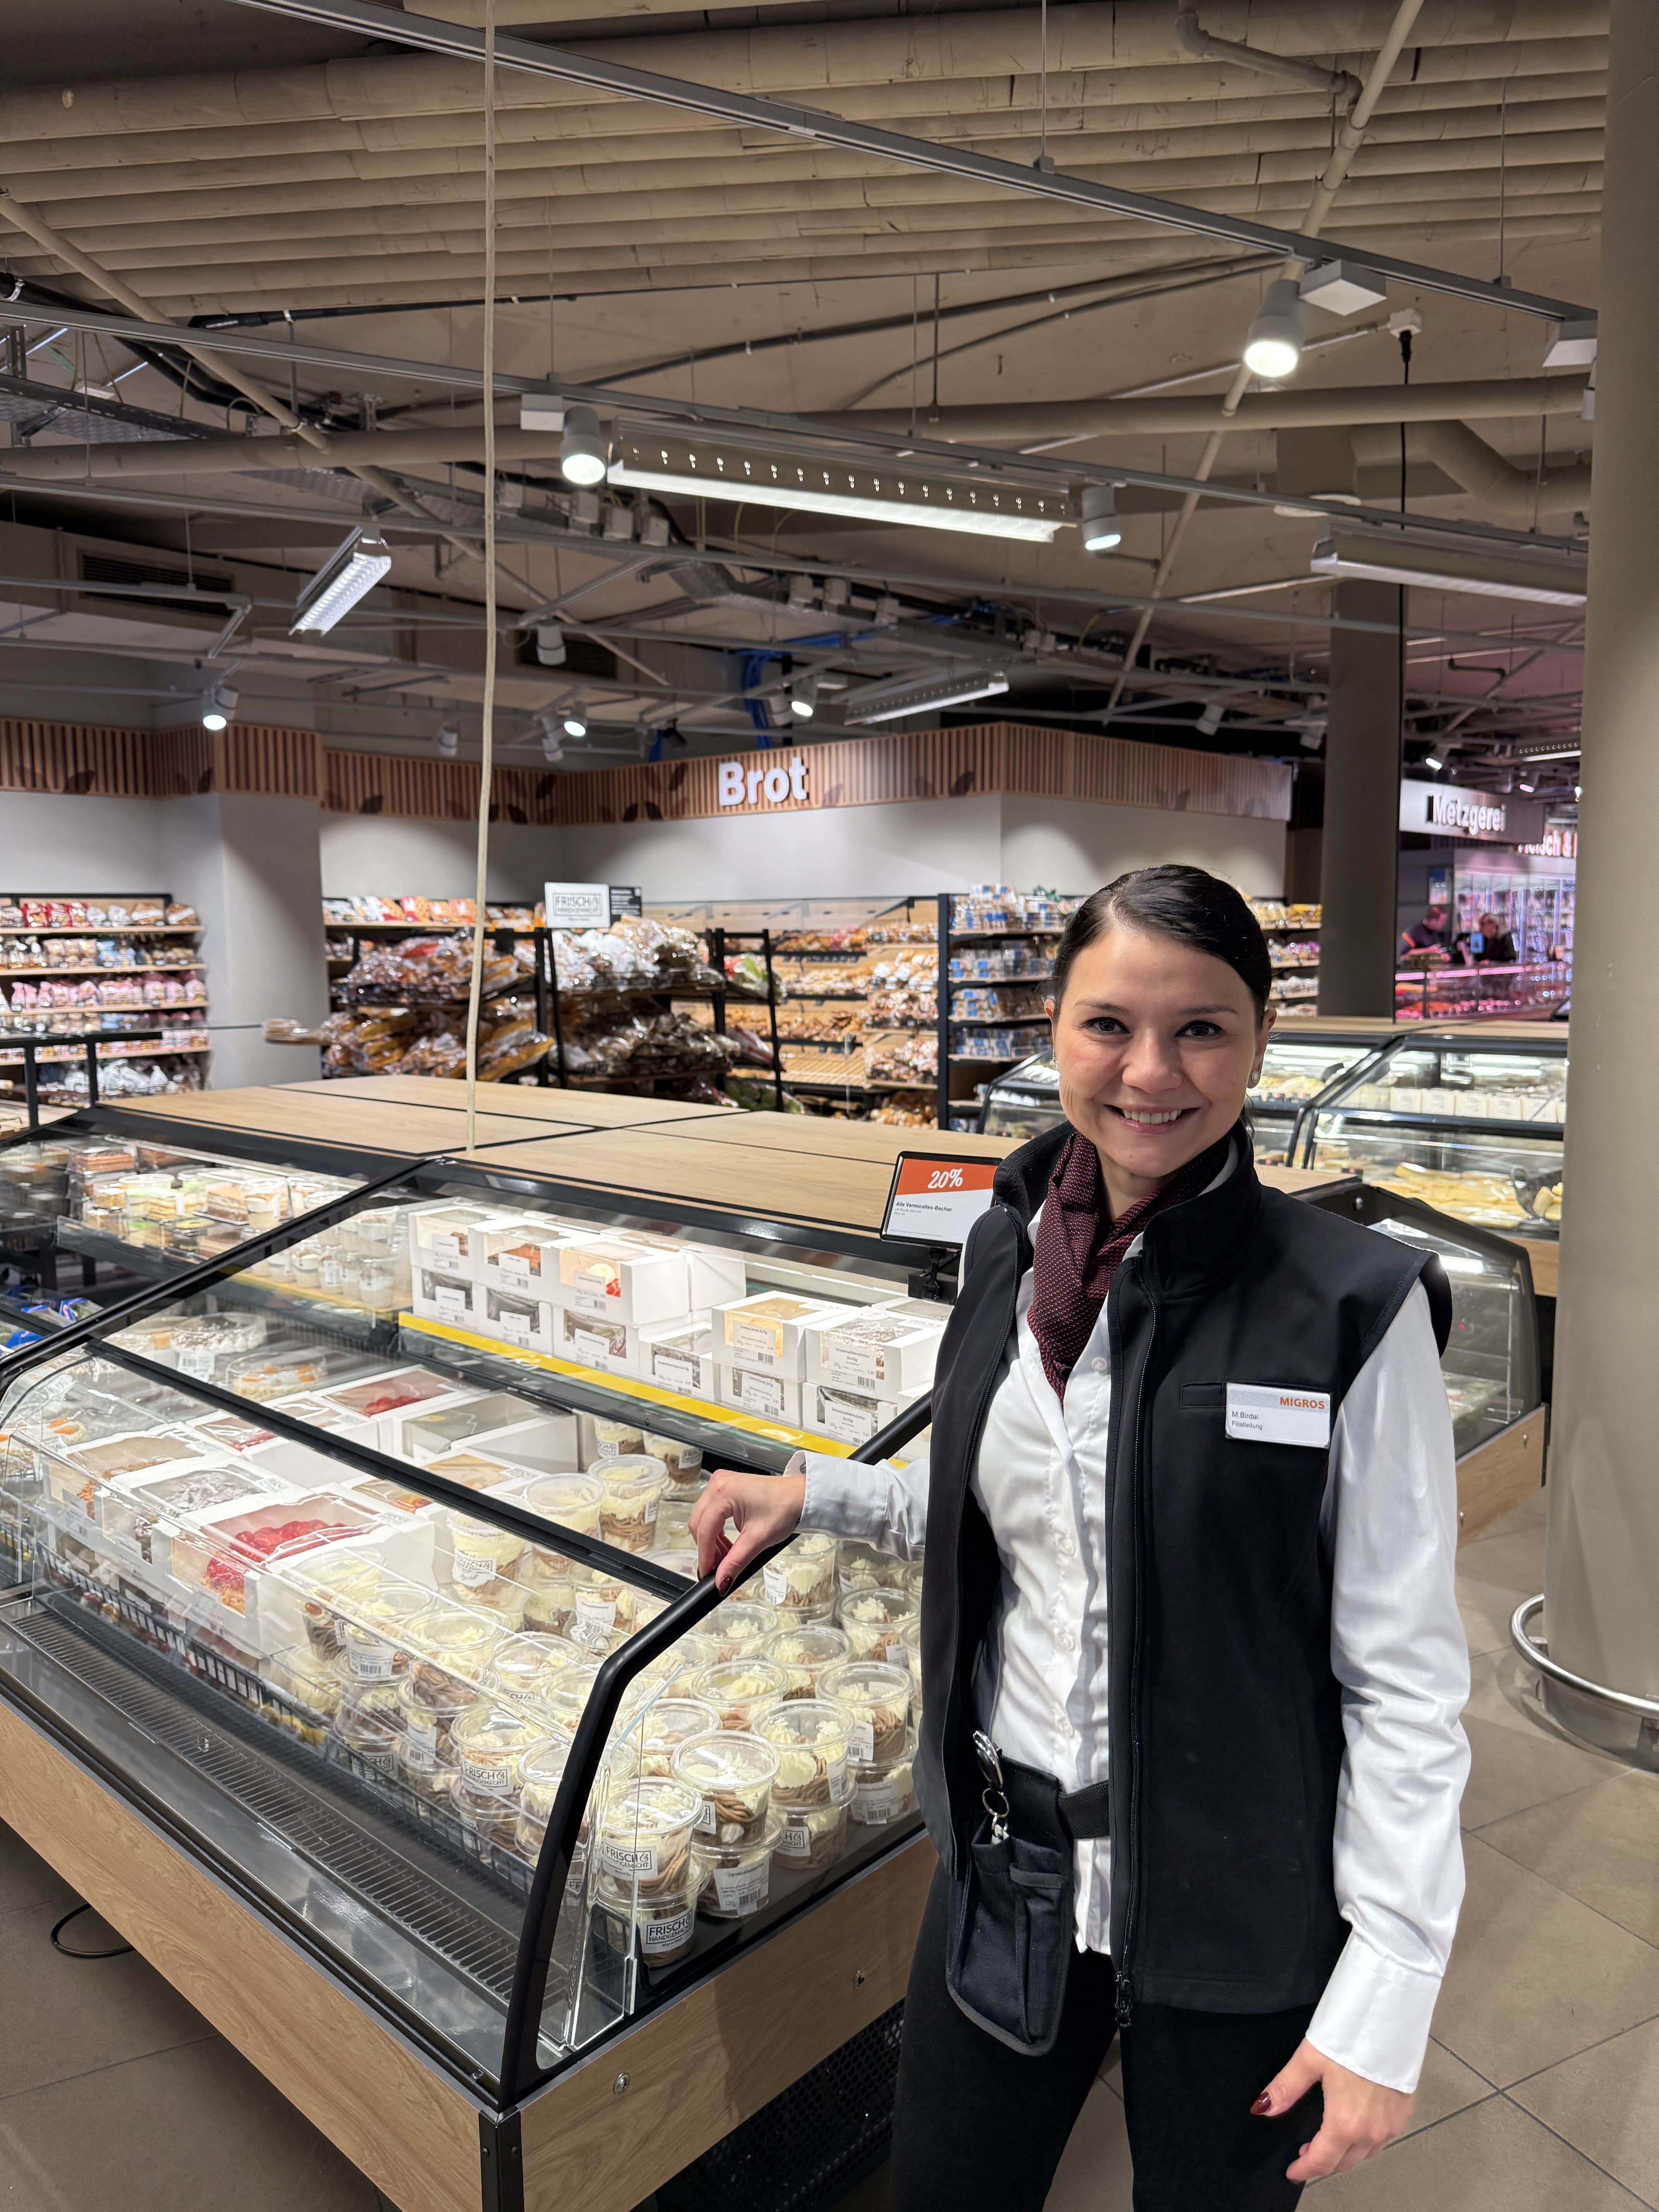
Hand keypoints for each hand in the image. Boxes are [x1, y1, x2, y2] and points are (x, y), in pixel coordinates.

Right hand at [689, 1469, 804, 1591]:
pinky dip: (717, 1530)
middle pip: (699, 1523)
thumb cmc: (785, 1508)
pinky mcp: (726, 1487)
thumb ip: (735, 1562)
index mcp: (724, 1493)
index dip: (705, 1556)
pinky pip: (711, 1512)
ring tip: (727, 1557)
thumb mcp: (758, 1540)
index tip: (707, 1574)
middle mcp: (718, 1484)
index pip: (705, 1530)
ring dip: (711, 1541)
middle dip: (707, 1548)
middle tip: (718, 1568)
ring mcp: (721, 1483)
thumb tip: (720, 1581)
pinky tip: (728, 1544)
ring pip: (703, 1519)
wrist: (801, 1496)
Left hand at [1252, 2040, 1412, 2180]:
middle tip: (1305, 2154)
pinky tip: (1355, 2127)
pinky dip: (1365, 2142)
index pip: (1322, 2161)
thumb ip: (1286, 2087)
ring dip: (1345, 2154)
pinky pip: (1381, 2140)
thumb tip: (1262, 2109)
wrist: (1389, 2018)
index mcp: (1345, 2124)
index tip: (1292, 2172)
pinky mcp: (1404, 2113)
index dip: (1304, 2170)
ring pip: (1365, 2154)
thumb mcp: (1310, 2058)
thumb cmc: (1348, 2037)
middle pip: (1344, 2162)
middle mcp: (1371, 2132)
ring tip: (1326, 2141)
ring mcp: (1391, 2125)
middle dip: (1323, 2163)